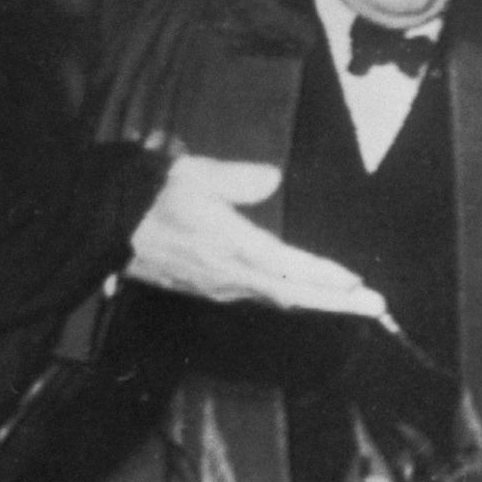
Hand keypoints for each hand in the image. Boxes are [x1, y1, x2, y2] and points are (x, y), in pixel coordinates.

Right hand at [127, 156, 386, 316]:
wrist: (105, 229)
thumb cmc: (151, 198)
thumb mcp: (194, 175)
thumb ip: (237, 178)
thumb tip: (272, 177)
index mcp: (234, 249)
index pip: (291, 268)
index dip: (325, 276)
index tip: (358, 283)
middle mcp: (232, 277)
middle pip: (294, 295)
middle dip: (337, 301)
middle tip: (377, 307)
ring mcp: (219, 287)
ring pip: (277, 298)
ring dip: (315, 300)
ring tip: (347, 300)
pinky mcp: (206, 288)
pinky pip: (257, 296)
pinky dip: (287, 296)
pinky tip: (295, 292)